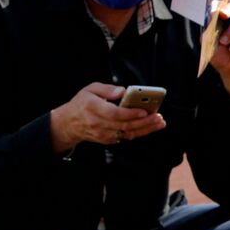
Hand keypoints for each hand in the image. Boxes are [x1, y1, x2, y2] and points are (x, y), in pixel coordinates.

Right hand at [49, 82, 165, 152]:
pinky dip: (139, 133)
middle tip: (158, 117)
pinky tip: (150, 127)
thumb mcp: (90, 89)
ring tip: (159, 122)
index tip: (143, 110)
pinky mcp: (107, 140)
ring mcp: (102, 133)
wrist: (69, 124)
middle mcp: (97, 123)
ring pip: (127, 133)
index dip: (130, 113)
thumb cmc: (82, 103)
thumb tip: (122, 91)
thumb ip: (107, 89)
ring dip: (146, 129)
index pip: (113, 113)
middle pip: (124, 125)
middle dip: (144, 122)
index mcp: (92, 107)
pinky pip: (126, 137)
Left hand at [212, 1, 229, 104]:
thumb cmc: (220, 56)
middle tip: (223, 15)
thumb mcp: (208, 42)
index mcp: (221, 20)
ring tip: (227, 45)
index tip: (213, 10)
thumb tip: (211, 15)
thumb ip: (208, 28)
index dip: (217, 6)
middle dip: (228, 10)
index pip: (219, 6)